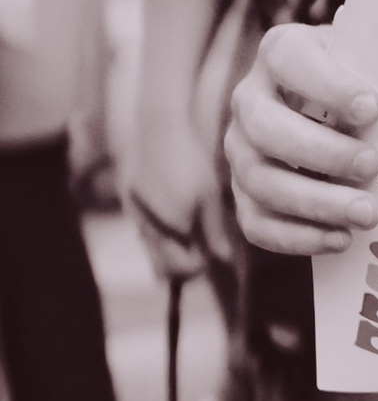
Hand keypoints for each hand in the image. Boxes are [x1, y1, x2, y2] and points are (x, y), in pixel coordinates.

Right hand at [124, 104, 220, 278]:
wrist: (157, 130)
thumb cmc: (188, 161)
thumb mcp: (209, 196)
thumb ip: (216, 232)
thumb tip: (226, 261)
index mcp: (170, 232)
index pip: (184, 270)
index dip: (201, 265)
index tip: (214, 252)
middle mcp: (147, 231)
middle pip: (164, 267)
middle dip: (184, 263)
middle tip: (203, 246)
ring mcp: (135, 219)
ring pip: (153, 250)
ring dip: (171, 249)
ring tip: (191, 228)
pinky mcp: (128, 205)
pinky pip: (144, 232)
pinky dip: (160, 233)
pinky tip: (175, 212)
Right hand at [225, 23, 377, 256]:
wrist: (332, 112)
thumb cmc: (360, 81)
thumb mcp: (369, 63)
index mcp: (280, 52)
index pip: (289, 59)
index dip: (327, 85)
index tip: (373, 108)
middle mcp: (249, 99)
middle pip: (266, 128)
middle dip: (322, 152)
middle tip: (373, 166)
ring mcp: (240, 149)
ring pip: (260, 180)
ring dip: (316, 202)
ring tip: (368, 213)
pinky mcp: (243, 194)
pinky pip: (256, 222)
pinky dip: (298, 237)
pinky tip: (341, 239)